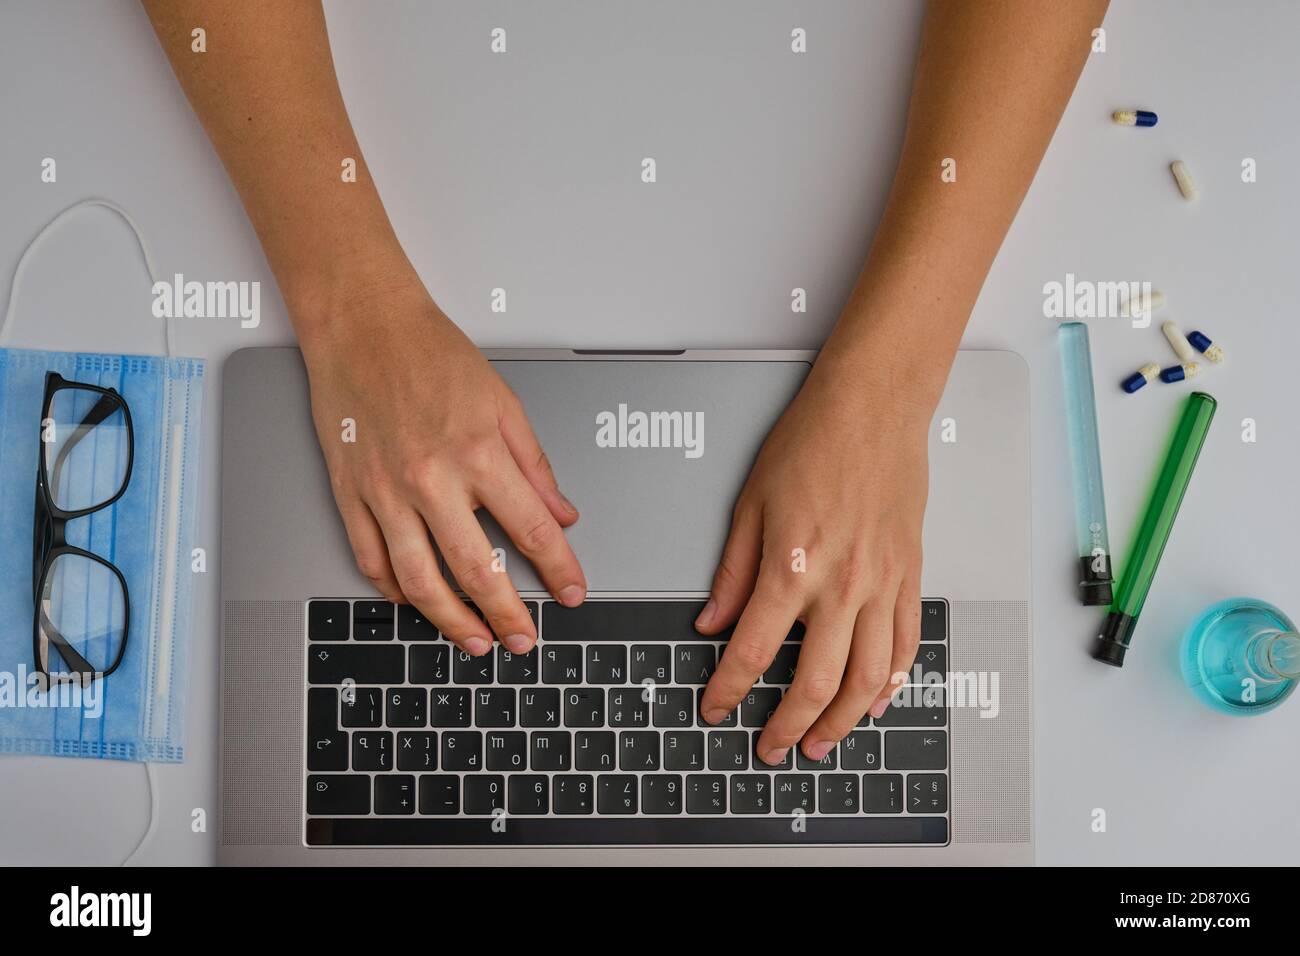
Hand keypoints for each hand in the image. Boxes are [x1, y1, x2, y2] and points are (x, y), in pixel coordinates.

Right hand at [298, 272, 585, 656]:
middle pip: (476, 570)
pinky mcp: (349, 493)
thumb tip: (562, 514)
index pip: (531, 531)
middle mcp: (431, 478)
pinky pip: (372, 560)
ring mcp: (385, 491)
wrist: (362, 325)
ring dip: (451, 621)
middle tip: (523, 639)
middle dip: (507, 615)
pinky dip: (395, 591)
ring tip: (474, 641)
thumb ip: (535, 466)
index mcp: (478, 452)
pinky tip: (417, 602)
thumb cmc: (431, 354)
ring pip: (419, 580)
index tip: (572, 593)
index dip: (558, 570)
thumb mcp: (504, 402)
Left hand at [696, 354, 928, 765]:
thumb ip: (733, 572)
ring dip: (842, 722)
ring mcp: (882, 584)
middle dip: (787, 726)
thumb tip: (713, 622)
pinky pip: (905, 645)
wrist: (873, 408)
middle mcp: (840, 585)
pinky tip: (876, 704)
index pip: (752, 651)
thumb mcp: (749, 503)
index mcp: (790, 566)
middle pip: (815, 682)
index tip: (715, 708)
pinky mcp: (909, 576)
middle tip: (770, 748)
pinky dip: (891, 684)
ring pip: (868, 679)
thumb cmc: (811, 443)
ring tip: (820, 744)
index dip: (728, 689)